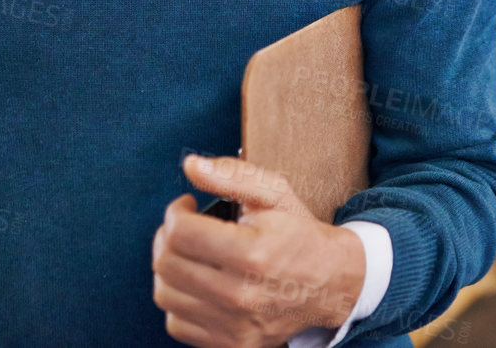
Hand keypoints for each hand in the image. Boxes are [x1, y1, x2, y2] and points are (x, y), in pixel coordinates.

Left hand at [152, 155, 366, 347]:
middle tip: (183, 227)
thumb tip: (191, 166)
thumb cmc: (299, 235)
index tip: (186, 206)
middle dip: (167, 236)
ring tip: (188, 254)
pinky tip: (196, 283)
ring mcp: (234, 325)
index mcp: (253, 253)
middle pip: (167, 264)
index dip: (175, 212)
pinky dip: (179, 301)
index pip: (180, 233)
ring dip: (169, 268)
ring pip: (165, 294)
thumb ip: (232, 176)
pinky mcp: (231, 344)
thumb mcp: (275, 193)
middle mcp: (241, 295)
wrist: (330, 283)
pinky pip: (176, 323)